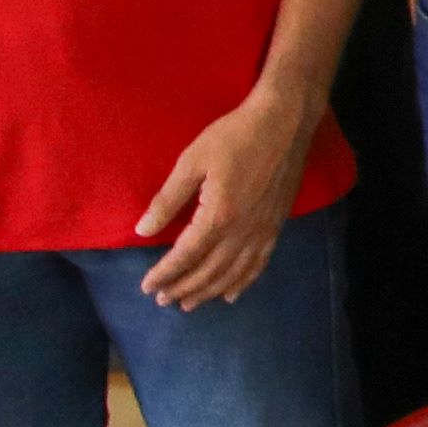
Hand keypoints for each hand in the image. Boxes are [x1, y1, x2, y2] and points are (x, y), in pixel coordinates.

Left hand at [131, 80, 323, 309]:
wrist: (284, 122)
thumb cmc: (234, 136)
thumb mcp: (192, 161)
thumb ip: (167, 199)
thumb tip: (143, 230)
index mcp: (218, 215)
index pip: (185, 255)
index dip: (165, 274)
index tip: (147, 286)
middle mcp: (242, 231)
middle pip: (208, 271)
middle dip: (183, 288)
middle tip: (162, 300)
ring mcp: (263, 231)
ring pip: (233, 273)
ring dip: (209, 292)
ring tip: (189, 304)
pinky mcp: (277, 225)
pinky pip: (259, 264)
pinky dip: (243, 283)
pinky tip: (231, 294)